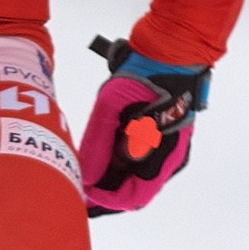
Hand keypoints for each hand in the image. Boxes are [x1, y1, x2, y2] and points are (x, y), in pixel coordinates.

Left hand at [77, 36, 209, 214]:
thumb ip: (98, 142)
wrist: (171, 50)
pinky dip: (119, 165)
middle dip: (105, 194)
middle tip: (77, 193)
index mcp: (164, 154)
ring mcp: (168, 148)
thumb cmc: (146, 72)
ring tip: (83, 177)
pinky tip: (98, 159)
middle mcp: (170, 157)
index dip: (104, 200)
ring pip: (137, 177)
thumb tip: (85, 174)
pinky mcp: (162, 137)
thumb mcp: (112, 104)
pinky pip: (140, 161)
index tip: (81, 192)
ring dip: (111, 179)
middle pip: (134, 190)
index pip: (133, 196)